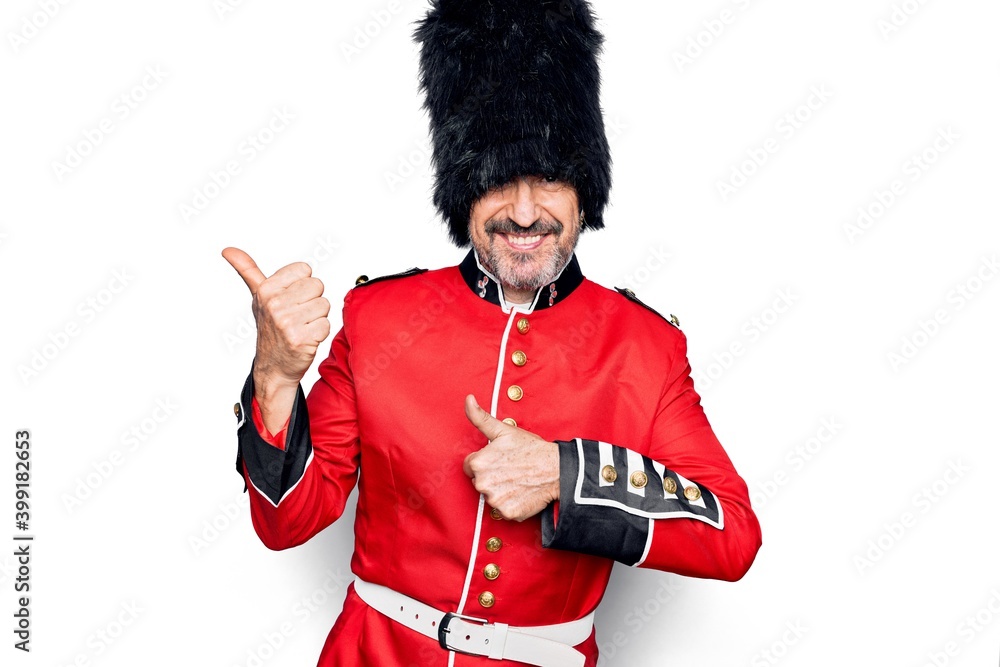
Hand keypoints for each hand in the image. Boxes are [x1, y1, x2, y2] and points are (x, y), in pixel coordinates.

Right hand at [222, 247, 330, 425]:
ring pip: (324, 305)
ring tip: (301, 326)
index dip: (302, 284)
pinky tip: (306, 338)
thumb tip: (228, 250)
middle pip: (317, 286)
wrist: (273, 366)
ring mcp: (287, 323)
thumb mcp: (258, 296)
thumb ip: (248, 270)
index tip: (291, 298)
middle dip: (311, 300)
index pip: (305, 269)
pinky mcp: (301, 340)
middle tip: (298, 315)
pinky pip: (326, 324)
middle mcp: (274, 305)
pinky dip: (320, 333)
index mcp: (266, 289)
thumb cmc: (270, 327)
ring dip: (316, 317)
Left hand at [463, 395, 559, 520]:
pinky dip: (512, 504)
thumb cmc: (530, 448)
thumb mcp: (504, 430)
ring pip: (491, 497)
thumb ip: (480, 417)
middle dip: (491, 477)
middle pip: (479, 482)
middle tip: (510, 469)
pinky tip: (522, 492)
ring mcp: (495, 500)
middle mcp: (483, 484)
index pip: (469, 467)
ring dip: (501, 491)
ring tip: (517, 480)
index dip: (484, 462)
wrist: (556, 469)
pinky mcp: (508, 513)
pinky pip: (504, 510)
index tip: (499, 460)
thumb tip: (468, 399)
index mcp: (478, 463)